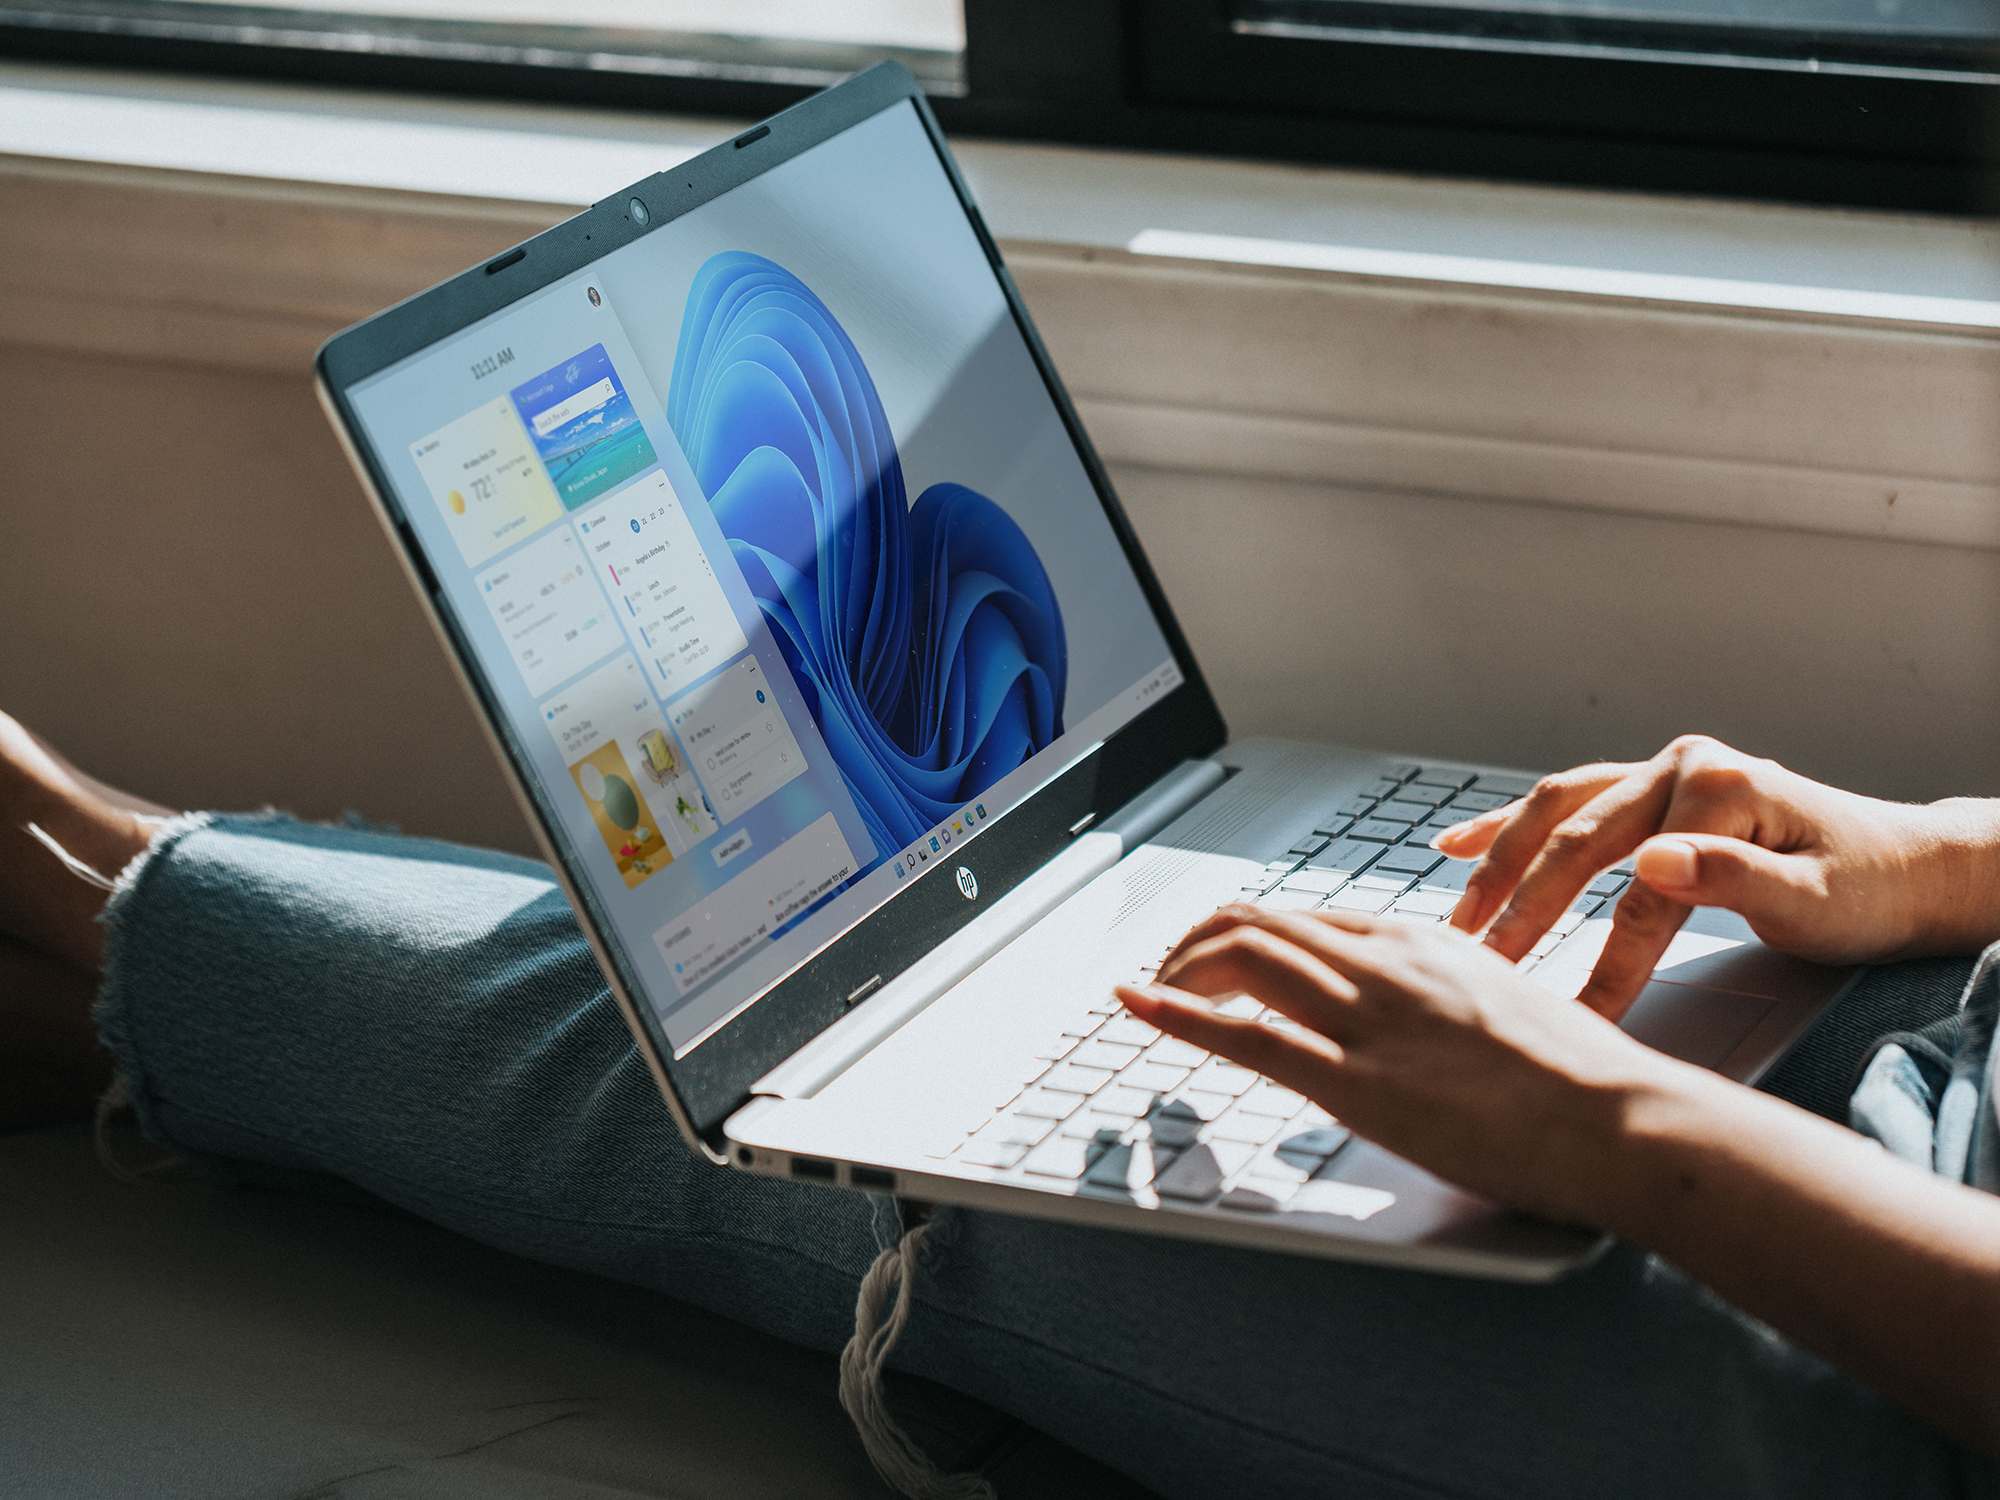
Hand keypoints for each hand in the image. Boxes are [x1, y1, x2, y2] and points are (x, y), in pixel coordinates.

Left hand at [1126, 905, 1999, 1461]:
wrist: (1628, 1117)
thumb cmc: (1586, 1079)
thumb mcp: (1507, 1005)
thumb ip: (1452, 998)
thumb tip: (1426, 1016)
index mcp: (1423, 943)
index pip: (1306, 918)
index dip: (1245, 935)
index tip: (1215, 956)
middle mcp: (1387, 964)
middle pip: (1258, 922)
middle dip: (1193, 944)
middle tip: (1164, 972)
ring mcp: (1372, 1020)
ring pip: (1242, 958)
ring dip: (1178, 971)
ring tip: (1150, 992)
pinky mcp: (1363, 1083)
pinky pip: (1249, 1034)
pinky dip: (1178, 1014)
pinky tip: (1141, 1007)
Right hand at [1434, 735, 1999, 1020]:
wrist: (1908, 867)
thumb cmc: (1869, 891)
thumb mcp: (1816, 901)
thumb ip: (1732, 879)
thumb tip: (1652, 861)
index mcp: (1722, 788)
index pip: (1641, 888)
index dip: (1603, 958)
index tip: (1571, 1015)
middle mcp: (1683, 767)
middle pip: (1580, 841)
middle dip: (1524, 910)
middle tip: (1483, 966)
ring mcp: (1662, 771)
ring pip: (1557, 813)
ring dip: (1500, 864)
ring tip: (1460, 918)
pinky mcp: (1650, 788)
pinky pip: (1565, 801)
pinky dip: (1509, 824)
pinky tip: (1457, 844)